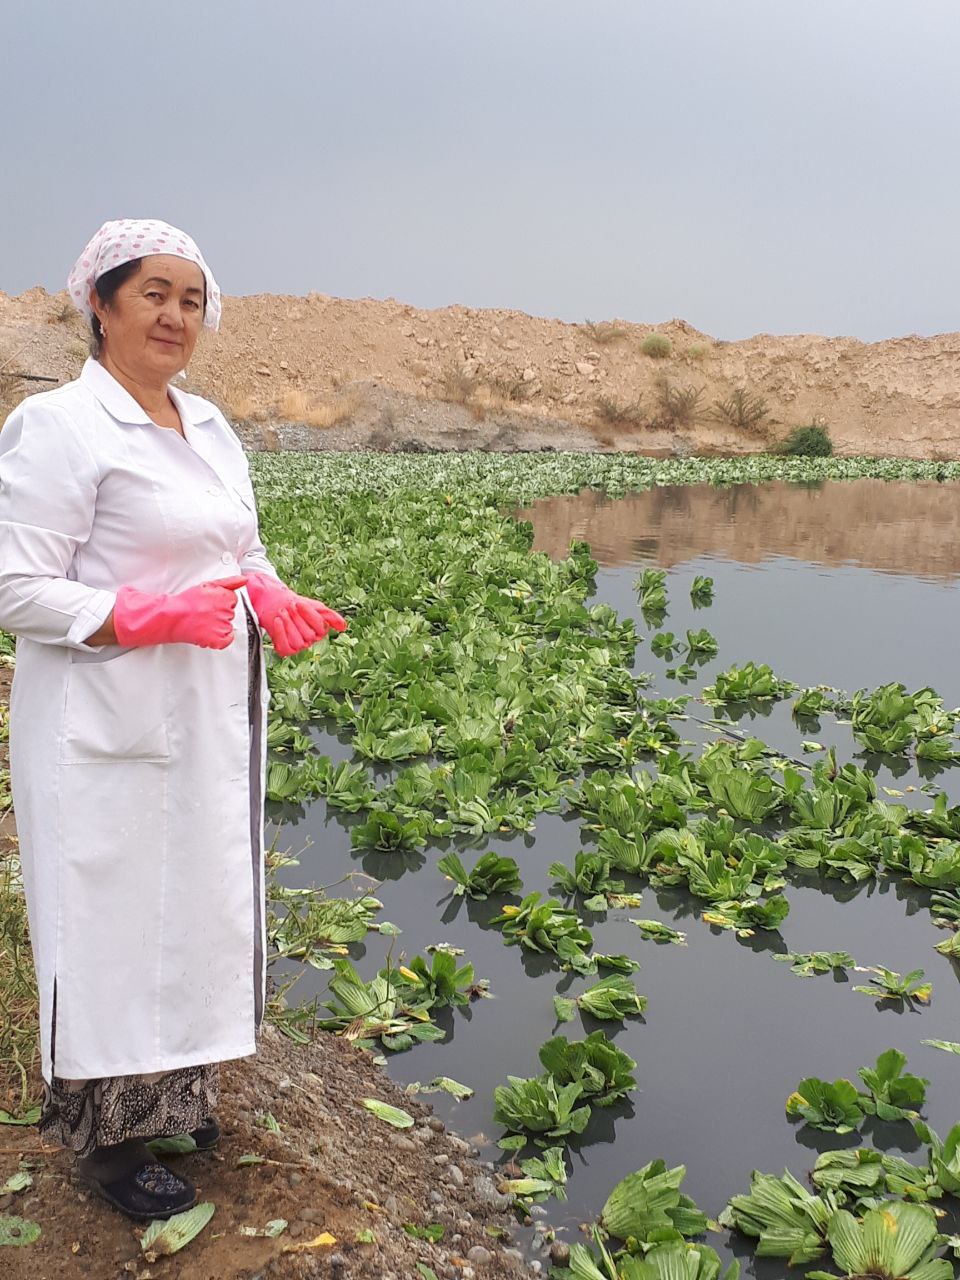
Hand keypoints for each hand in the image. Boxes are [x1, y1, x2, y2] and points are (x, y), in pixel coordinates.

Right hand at [114, 576, 246, 648]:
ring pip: (228, 626)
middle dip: (220, 614)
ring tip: (203, 622)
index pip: (233, 601)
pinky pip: (227, 640)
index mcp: (226, 597)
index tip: (210, 605)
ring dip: (218, 626)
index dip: (221, 603)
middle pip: (230, 614)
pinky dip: (219, 639)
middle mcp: (226, 611)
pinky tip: (208, 632)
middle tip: (205, 613)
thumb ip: (230, 582)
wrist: (173, 616)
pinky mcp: (218, 639)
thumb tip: (244, 579)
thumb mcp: (209, 585)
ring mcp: (223, 625)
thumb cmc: (188, 601)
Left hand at [243, 571, 346, 656]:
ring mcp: (298, 646)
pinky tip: (277, 620)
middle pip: (308, 635)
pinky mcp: (285, 649)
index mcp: (321, 631)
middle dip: (297, 618)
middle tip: (289, 606)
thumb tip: (343, 627)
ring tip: (282, 612)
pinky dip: (281, 633)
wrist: (277, 603)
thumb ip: (331, 616)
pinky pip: (285, 646)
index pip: (320, 627)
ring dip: (288, 624)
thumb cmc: (298, 605)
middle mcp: (311, 640)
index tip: (298, 603)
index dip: (309, 615)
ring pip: (298, 642)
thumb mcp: (316, 607)